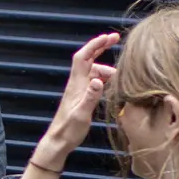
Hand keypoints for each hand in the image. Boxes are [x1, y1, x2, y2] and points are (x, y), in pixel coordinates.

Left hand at [36, 33, 118, 167]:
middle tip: (116, 40)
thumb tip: (98, 80)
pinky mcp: (81, 97)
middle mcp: (76, 84)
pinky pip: (94, 81)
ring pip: (93, 71)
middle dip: (101, 47)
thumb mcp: (81, 114)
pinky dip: (103, 78)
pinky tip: (112, 85)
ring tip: (120, 77)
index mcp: (76, 84)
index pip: (83, 57)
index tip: (108, 37)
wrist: (58, 142)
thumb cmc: (68, 130)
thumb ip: (90, 97)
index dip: (95, 44)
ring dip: (106, 68)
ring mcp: (79, 90)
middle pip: (88, 59)